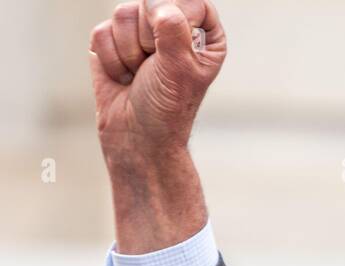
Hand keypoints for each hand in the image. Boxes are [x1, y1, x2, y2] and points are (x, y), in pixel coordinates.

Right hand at [89, 0, 226, 164]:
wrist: (136, 134)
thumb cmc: (167, 107)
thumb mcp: (180, 69)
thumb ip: (173, 31)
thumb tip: (158, 4)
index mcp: (203, 35)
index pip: (193, 1)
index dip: (176, 17)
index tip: (173, 47)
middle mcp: (173, 27)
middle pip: (152, 0)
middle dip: (148, 39)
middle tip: (154, 66)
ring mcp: (140, 31)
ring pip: (123, 13)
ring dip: (129, 52)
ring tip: (139, 73)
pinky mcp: (111, 40)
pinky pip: (101, 31)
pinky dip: (110, 59)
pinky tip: (122, 76)